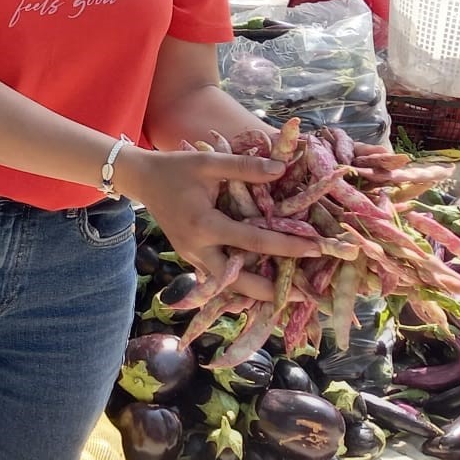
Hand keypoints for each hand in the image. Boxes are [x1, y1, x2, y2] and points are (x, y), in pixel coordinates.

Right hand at [114, 146, 305, 278]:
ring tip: (289, 296)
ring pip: (228, 286)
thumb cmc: (175, 168)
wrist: (143, 180)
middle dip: (272, 292)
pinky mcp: (192, 258)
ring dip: (257, 293)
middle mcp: (198, 248)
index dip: (287, 246)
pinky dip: (241, 284)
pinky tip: (263, 285)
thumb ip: (244, 167)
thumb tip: (281, 170)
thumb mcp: (208, 162)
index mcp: (204, 225)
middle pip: (238, 283)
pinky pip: (219, 278)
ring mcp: (192, 257)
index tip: (316, 249)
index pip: (254, 241)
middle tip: (305, 297)